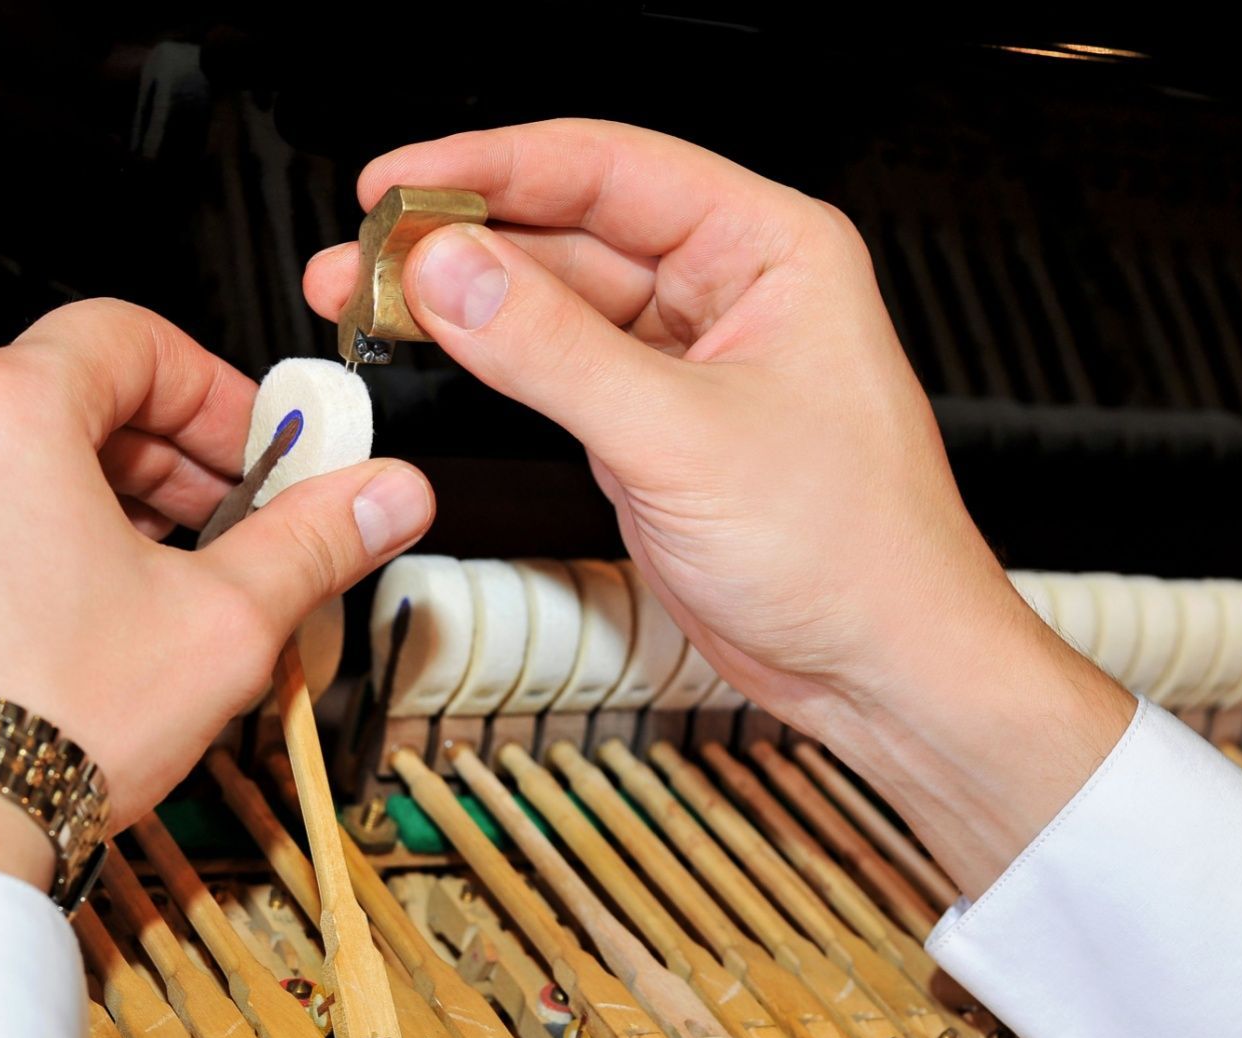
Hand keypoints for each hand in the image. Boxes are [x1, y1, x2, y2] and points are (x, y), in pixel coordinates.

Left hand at [0, 300, 434, 889]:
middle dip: (158, 461)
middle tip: (223, 527)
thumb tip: (388, 495)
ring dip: (78, 503)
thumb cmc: (43, 727)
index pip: (130, 340)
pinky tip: (48, 622)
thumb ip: (314, 541)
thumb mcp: (222, 624)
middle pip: (60, 398)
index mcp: (0, 408)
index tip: (255, 453)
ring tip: (140, 589)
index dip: (215, 395)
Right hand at [305, 121, 1130, 894]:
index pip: (609, 167)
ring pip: (550, 302)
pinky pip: (554, 368)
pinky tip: (429, 349)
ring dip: (460, 303)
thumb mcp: (683, 437)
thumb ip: (554, 351)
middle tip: (360, 252)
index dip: (492, 165)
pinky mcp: (650, 425)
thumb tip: (454, 274)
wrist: (881, 668)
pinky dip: (489, 362)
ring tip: (365, 299)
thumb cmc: (853, 551)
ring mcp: (682, 359)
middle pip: (567, 230)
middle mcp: (725, 290)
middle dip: (457, 240)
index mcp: (768, 249)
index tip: (401, 182)